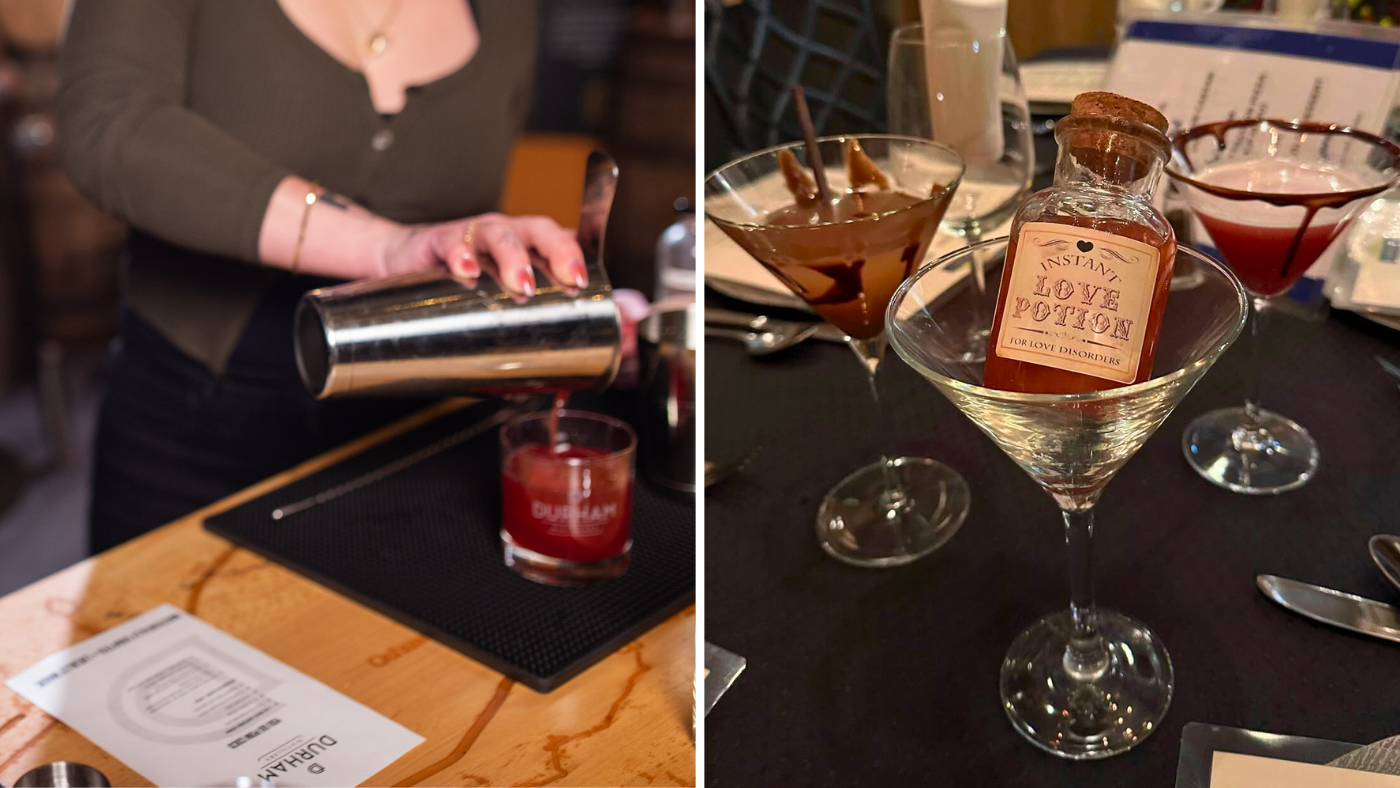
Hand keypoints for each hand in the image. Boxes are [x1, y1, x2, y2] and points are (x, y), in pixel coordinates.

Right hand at [380, 213, 586, 295]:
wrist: (407, 258)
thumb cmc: (468, 276)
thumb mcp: (500, 286)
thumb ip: (533, 307)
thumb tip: (579, 340)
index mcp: (526, 242)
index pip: (557, 238)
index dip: (572, 255)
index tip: (581, 282)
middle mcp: (504, 232)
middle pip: (535, 230)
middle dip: (555, 252)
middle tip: (566, 280)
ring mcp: (473, 233)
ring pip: (498, 234)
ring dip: (513, 257)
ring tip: (521, 284)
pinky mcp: (438, 240)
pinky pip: (450, 242)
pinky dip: (460, 255)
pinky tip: (467, 272)